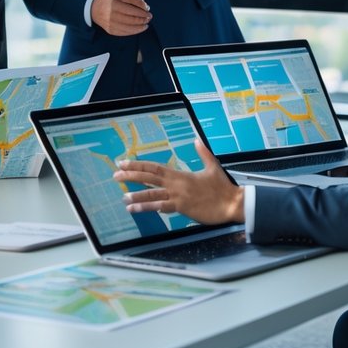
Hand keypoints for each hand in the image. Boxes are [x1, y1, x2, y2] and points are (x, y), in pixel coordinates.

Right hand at [90, 0, 151, 35]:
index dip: (142, 11)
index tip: (148, 11)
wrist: (93, 8)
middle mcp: (111, 15)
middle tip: (149, 17)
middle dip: (143, 19)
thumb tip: (145, 7)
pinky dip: (134, 31)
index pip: (132, 9)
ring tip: (146, 24)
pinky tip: (140, 28)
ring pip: (129, 28)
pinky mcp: (110, 30)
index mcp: (114, 4)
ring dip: (140, 26)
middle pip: (131, 19)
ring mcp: (110, 24)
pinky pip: (125, 33)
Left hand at [113, 139, 243, 225]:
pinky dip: (149, 207)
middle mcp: (176, 183)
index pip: (154, 167)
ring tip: (123, 198)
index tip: (124, 163)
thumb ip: (203, 153)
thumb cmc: (222, 187)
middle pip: (149, 177)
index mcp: (180, 174)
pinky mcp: (183, 208)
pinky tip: (137, 208)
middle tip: (116, 175)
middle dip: (131, 176)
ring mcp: (178, 196)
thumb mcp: (212, 166)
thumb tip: (196, 139)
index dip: (138, 165)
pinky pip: (162, 207)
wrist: (232, 202)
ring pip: (153, 194)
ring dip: (137, 195)